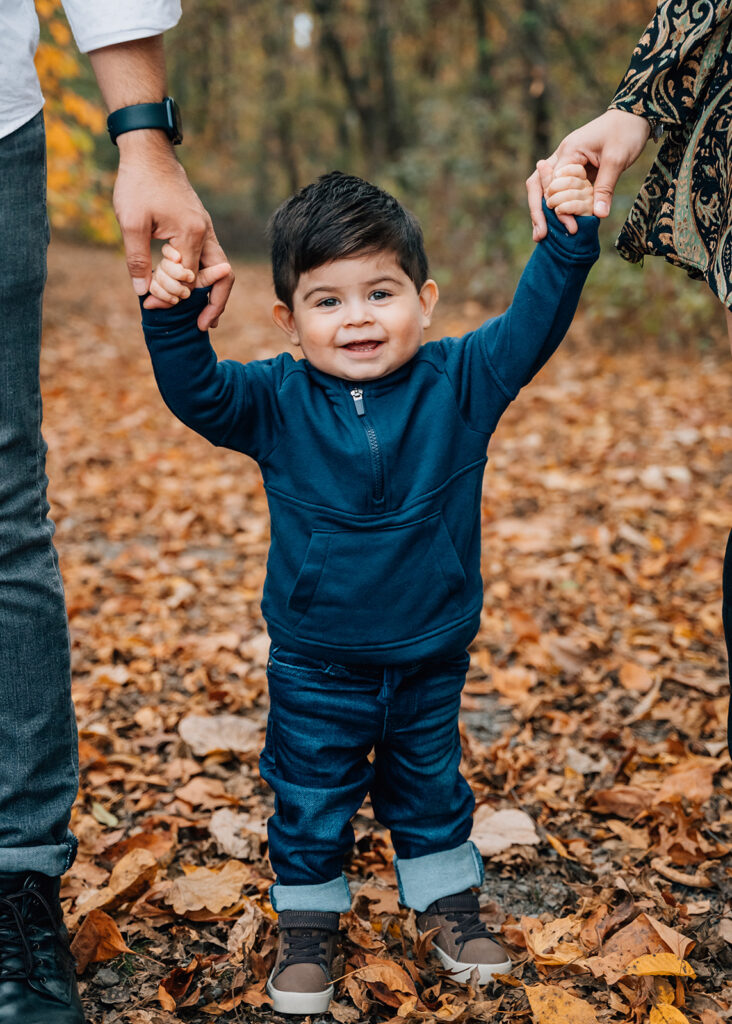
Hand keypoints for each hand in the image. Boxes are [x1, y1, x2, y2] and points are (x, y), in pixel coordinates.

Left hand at [114, 133, 234, 329]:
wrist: (148, 151)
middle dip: (213, 306)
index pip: (188, 280)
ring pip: (220, 270)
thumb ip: (138, 259)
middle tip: (201, 328)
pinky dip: (207, 279)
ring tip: (207, 319)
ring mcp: (206, 230)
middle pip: (221, 279)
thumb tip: (143, 292)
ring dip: (214, 295)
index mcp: (191, 233)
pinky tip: (197, 292)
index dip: (170, 297)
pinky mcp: (200, 227)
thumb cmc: (138, 183)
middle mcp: (205, 233)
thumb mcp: (131, 222)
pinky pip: (210, 260)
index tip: (148, 306)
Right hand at [526, 108, 650, 238]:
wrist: (634, 115)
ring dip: (541, 211)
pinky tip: (556, 224)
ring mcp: (565, 163)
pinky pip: (559, 190)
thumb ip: (605, 188)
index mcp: (568, 152)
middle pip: (538, 186)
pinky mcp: (574, 170)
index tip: (571, 227)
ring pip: (543, 189)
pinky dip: (556, 207)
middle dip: (537, 212)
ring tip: (541, 236)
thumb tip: (598, 216)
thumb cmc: (626, 131)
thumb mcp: (617, 159)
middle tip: (540, 236)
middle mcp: (561, 157)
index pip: (554, 185)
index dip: (559, 209)